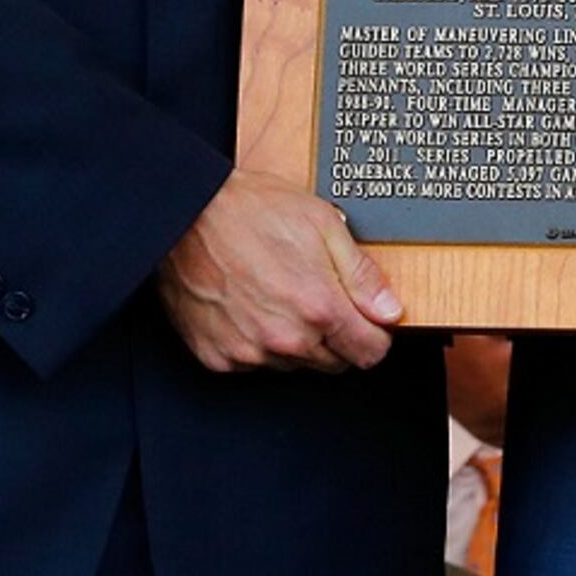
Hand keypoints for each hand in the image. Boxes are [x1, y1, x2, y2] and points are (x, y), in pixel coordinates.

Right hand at [157, 170, 401, 372]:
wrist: (186, 213)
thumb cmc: (252, 210)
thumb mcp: (324, 225)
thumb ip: (363, 275)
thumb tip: (390, 311)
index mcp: (319, 307)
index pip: (369, 353)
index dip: (374, 334)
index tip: (367, 319)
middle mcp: (285, 338)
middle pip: (334, 362)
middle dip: (337, 336)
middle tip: (318, 296)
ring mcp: (248, 351)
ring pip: (294, 365)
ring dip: (297, 341)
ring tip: (279, 295)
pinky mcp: (217, 356)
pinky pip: (253, 364)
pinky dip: (258, 343)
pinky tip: (251, 307)